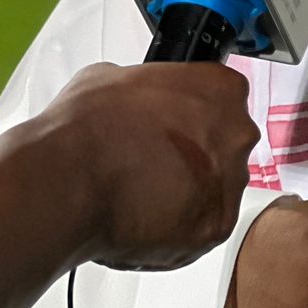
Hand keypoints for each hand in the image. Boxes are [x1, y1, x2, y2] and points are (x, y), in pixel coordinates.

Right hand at [41, 61, 258, 270]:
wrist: (70, 179)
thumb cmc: (89, 128)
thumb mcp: (114, 77)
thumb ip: (146, 85)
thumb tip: (135, 98)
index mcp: (222, 88)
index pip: (222, 99)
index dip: (192, 116)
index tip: (174, 129)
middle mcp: (237, 132)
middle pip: (225, 146)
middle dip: (193, 157)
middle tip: (153, 164)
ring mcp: (231, 180)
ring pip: (216, 190)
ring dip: (187, 194)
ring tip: (142, 195)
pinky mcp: (216, 226)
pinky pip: (202, 229)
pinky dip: (177, 230)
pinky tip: (143, 219)